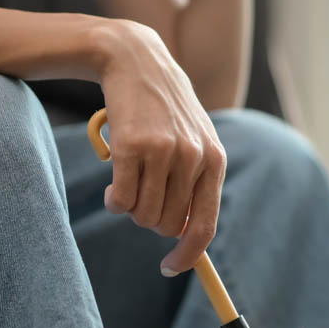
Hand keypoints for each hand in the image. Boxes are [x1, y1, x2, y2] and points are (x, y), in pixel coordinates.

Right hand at [97, 21, 226, 274]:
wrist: (136, 60)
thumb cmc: (164, 108)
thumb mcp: (194, 138)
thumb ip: (195, 181)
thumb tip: (183, 235)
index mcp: (214, 159)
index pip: (204, 224)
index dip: (188, 254)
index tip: (172, 267)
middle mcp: (193, 157)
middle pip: (168, 225)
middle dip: (152, 221)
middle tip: (143, 196)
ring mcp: (163, 152)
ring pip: (142, 215)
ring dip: (131, 209)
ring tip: (130, 182)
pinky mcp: (131, 147)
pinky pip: (121, 199)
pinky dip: (114, 200)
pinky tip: (114, 184)